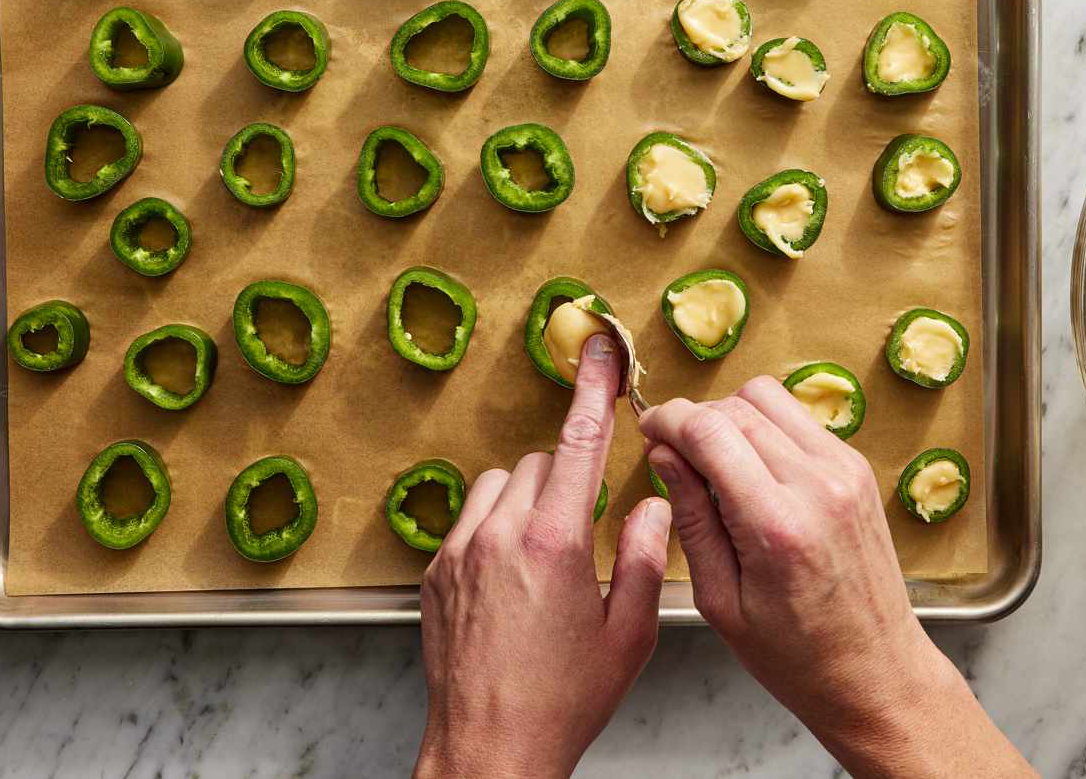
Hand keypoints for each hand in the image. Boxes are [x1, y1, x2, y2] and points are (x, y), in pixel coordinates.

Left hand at [415, 334, 671, 778]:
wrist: (489, 751)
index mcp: (556, 543)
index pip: (579, 443)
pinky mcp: (435, 572)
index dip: (594, 389)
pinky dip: (495, 529)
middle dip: (567, 483)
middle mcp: (500, 535)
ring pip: (501, 486)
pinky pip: (470, 519)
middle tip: (585, 536)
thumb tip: (651, 504)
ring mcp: (460, 551)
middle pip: (540, 464)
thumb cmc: (562, 701)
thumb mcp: (629, 635)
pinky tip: (513, 582)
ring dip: (528, 502)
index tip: (600, 347)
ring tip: (547, 559)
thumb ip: (645, 557)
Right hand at [641, 376, 1031, 778]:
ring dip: (731, 415)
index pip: (708, 429)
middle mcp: (817, 484)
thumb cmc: (797, 656)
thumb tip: (664, 453)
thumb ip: (691, 517)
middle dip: (694, 418)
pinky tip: (754, 469)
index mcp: (777, 524)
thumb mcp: (721, 601)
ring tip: (715, 460)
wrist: (877, 673)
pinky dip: (766, 427)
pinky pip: (799, 418)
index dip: (667, 420)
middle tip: (674, 452)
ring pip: (769, 396)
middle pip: (736, 405)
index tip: (648, 431)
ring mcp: (845, 470)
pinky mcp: (858, 469)